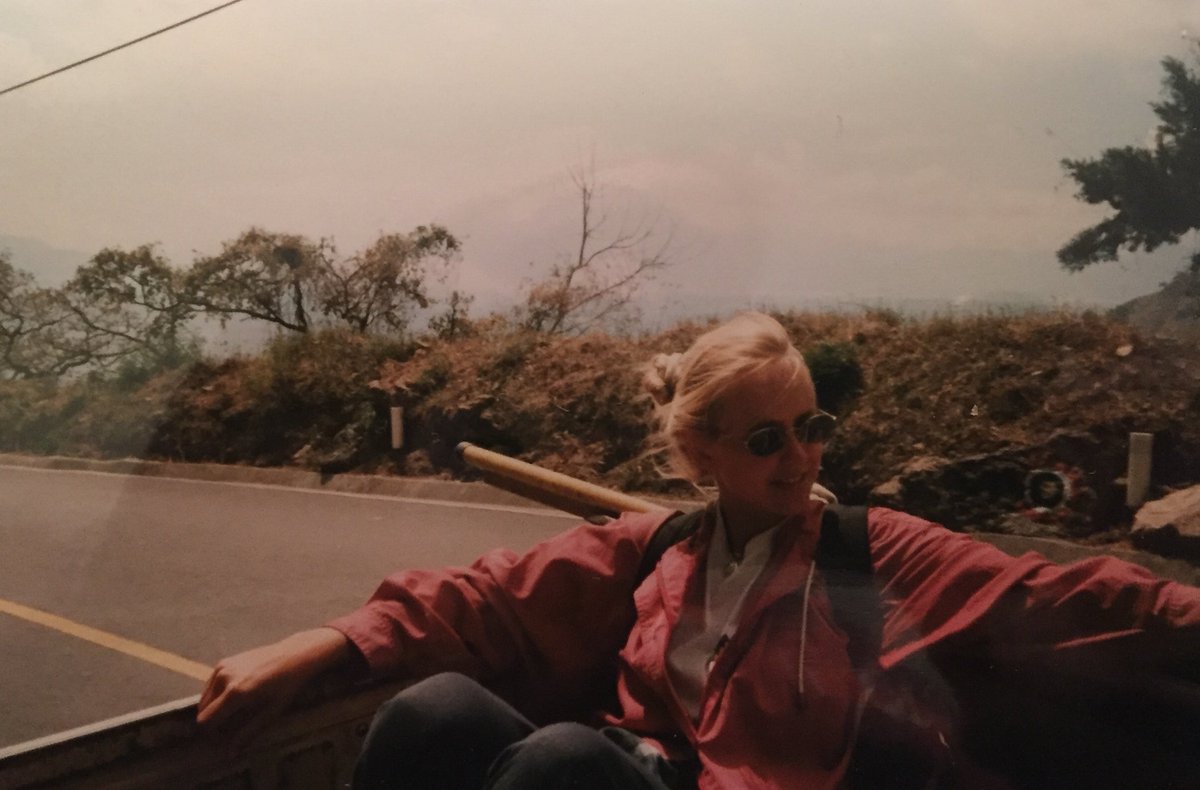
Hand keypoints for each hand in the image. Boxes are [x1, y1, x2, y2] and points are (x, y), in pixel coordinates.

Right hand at [196, 627, 353, 750]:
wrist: (293, 655)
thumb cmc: (286, 686)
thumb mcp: (271, 712)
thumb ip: (248, 733)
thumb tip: (230, 754)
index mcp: (235, 692)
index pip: (206, 720)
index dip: (211, 733)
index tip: (222, 738)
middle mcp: (223, 678)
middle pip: (202, 710)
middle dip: (212, 721)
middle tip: (229, 727)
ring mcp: (222, 668)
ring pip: (204, 698)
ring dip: (213, 708)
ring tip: (232, 713)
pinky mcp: (223, 662)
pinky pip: (210, 685)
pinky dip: (215, 695)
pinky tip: (233, 697)